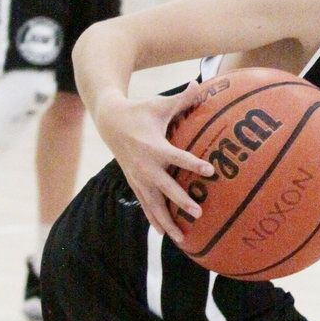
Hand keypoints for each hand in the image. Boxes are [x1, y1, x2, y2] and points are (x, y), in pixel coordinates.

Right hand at [96, 83, 214, 240]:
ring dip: (167, 221)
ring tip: (183, 238)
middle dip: (181, 201)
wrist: (110, 121)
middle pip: (165, 188)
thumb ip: (184, 98)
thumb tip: (203, 82)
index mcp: (155, 146)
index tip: (209, 171)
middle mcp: (146, 166)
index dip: (193, 164)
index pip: (177, 157)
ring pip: (153, 204)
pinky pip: (145, 205)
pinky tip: (164, 233)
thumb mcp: (161, 104)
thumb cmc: (140, 111)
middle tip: (198, 212)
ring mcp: (138, 177)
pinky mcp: (134, 183)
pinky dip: (154, 219)